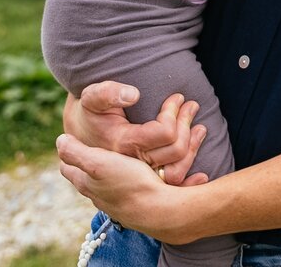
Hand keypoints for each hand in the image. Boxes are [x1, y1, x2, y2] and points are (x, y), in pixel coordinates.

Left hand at [58, 133, 192, 242]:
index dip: (67, 150)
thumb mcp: (98, 163)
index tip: (72, 136)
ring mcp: (113, 201)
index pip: (66, 166)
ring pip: (102, 182)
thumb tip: (60, 140)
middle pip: (82, 175)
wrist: (156, 208)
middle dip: (83, 159)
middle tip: (90, 141)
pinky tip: (132, 169)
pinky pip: (121, 186)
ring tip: (112, 153)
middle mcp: (96, 194)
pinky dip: (121, 176)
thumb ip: (76, 153)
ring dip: (104, 169)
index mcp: (85, 182)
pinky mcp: (130, 202)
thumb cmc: (127, 183)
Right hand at [64, 82, 208, 186]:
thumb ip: (108, 93)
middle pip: (174, 151)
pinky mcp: (143, 184)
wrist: (79, 134)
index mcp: (120, 143)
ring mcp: (137, 177)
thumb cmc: (89, 111)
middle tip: (191, 105)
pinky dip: (189, 183)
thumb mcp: (92, 96)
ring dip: (192, 148)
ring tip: (199, 127)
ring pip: (176, 171)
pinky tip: (202, 175)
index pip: (162, 132)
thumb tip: (133, 94)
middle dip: (186, 124)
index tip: (177, 97)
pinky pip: (170, 188)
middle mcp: (130, 165)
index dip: (173, 112)